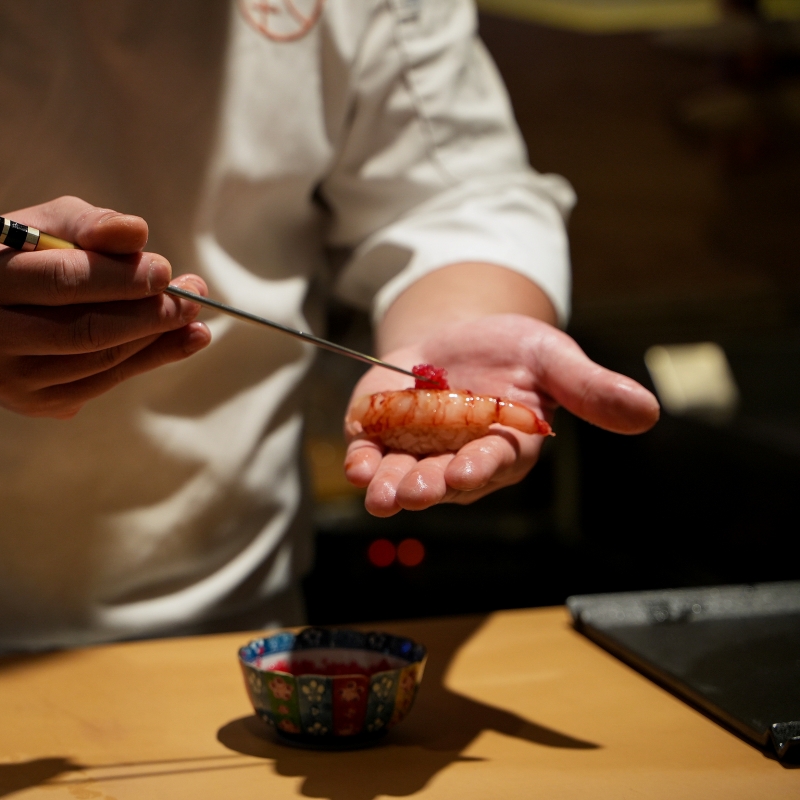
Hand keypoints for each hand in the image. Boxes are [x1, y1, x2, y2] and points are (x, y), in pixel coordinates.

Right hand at [0, 196, 210, 417]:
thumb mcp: (44, 224)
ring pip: (96, 362)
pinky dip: (142, 361)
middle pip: (83, 331)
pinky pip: (98, 384)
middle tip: (193, 297)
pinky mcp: (29, 404)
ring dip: (152, 340)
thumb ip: (90, 224)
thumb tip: (138, 234)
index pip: (62, 282)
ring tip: (190, 317)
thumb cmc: (18, 256)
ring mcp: (6, 379)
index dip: (121, 278)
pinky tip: (175, 342)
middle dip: (147, 314)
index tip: (167, 270)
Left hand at [343, 314, 658, 515]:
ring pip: (403, 480)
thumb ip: (589, 387)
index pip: (494, 463)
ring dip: (391, 488)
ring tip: (382, 495)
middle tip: (416, 491)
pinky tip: (357, 466)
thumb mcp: (551, 357)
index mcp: (506, 446)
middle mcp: (459, 460)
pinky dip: (361, 463)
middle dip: (429, 487)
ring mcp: (417, 453)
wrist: (456, 335)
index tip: (466, 471)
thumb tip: (648, 412)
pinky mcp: (381, 439)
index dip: (480, 468)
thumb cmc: (511, 350)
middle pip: (444, 482)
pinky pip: (370, 459)